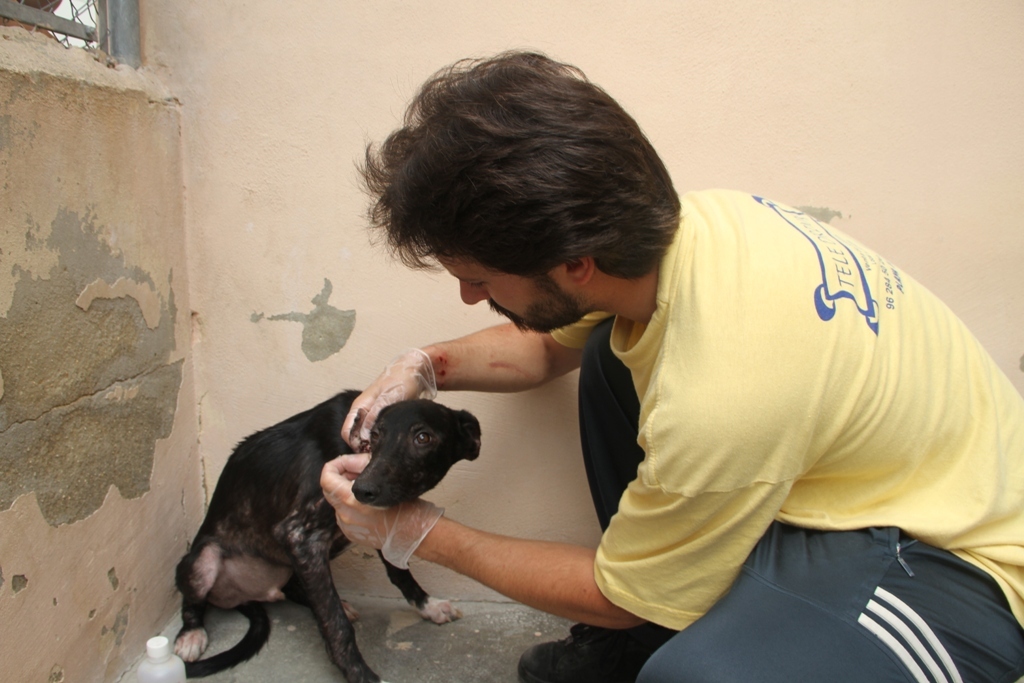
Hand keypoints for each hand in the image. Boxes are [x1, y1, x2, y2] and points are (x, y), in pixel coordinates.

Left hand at [321, 455, 443, 568]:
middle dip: (341, 476)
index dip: (335, 465)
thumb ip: (362, 466)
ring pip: (338, 502)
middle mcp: (345, 516)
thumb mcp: (385, 478)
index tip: (346, 461)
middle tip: (359, 470)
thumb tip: (350, 462)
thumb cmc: (406, 508)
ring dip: (346, 491)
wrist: (415, 535)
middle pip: (330, 489)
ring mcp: (347, 527)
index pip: (327, 478)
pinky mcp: (352, 534)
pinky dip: (352, 505)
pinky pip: (345, 514)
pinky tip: (370, 502)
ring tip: (368, 486)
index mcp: (351, 501)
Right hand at [341, 349, 436, 451]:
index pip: (347, 433)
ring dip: (373, 444)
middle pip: (356, 437)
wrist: (415, 372)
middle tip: (379, 454)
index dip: (355, 444)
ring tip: (386, 449)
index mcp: (360, 406)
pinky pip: (376, 433)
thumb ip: (374, 415)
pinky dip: (381, 439)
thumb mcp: (388, 398)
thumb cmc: (401, 381)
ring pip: (366, 436)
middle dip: (364, 447)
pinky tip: (391, 442)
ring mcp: (372, 415)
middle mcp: (363, 412)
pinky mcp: (382, 417)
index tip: (368, 451)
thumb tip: (364, 435)